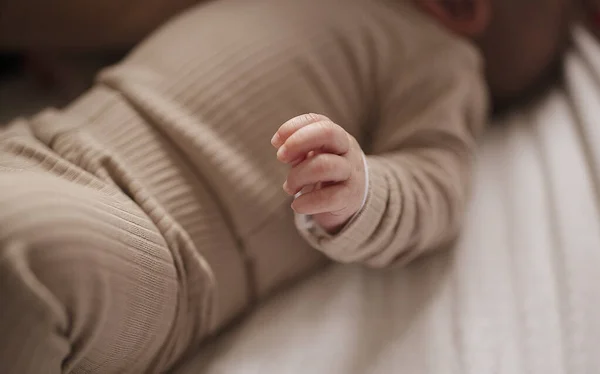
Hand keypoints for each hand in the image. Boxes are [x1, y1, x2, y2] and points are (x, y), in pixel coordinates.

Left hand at [271, 113, 366, 232]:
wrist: (352, 198)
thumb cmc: (325, 173)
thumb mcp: (312, 156)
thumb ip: (298, 151)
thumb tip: (284, 153)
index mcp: (336, 135)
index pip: (316, 120)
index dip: (292, 127)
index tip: (275, 143)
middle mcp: (347, 149)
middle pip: (328, 132)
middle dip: (298, 142)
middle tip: (280, 157)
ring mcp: (351, 172)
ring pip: (325, 165)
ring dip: (298, 176)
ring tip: (289, 188)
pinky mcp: (350, 196)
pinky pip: (330, 197)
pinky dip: (308, 202)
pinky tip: (297, 205)